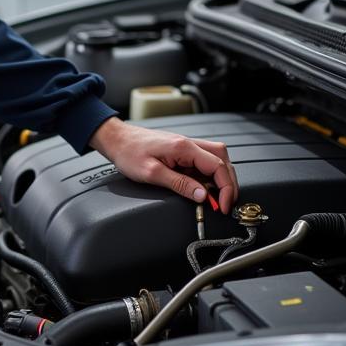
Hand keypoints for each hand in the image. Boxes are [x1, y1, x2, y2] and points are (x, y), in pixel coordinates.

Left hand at [90, 117, 237, 212]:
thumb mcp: (152, 173)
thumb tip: (202, 195)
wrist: (117, 139)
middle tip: (225, 203)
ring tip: (216, 197)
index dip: (226, 188)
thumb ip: (180, 184)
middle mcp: (189, 144)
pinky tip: (202, 187)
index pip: (218, 166)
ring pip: (216, 158)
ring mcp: (186, 146)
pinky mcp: (181, 151)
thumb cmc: (129, 152)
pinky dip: (209, 175)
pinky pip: (203, 161)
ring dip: (220, 178)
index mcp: (184, 148)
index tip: (224, 205)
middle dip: (228, 183)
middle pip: (223, 160)